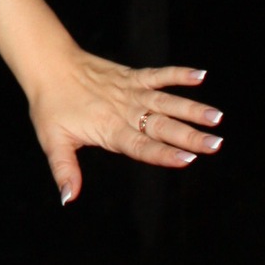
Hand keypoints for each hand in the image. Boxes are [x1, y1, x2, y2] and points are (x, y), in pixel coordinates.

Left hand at [29, 55, 222, 205]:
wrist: (48, 66)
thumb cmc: (49, 105)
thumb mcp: (53, 141)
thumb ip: (65, 170)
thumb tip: (68, 199)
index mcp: (109, 129)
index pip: (140, 145)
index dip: (163, 153)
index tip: (188, 158)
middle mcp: (124, 110)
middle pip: (161, 126)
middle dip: (189, 136)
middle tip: (215, 144)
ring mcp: (130, 92)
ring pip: (166, 102)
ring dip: (192, 109)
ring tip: (216, 117)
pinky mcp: (131, 76)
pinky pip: (158, 75)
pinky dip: (178, 74)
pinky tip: (200, 76)